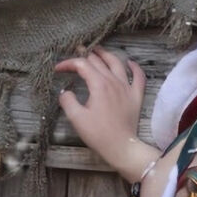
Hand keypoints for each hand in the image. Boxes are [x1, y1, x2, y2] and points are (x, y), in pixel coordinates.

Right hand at [55, 46, 150, 173]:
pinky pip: (139, 77)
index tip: (58, 69)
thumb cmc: (98, 134)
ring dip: (106, 55)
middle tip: (75, 54)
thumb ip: (68, 100)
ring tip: (97, 50)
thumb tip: (65, 92)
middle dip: (84, 56)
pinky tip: (129, 62)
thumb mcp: (76, 118)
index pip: (82, 65)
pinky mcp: (136, 96)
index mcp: (99, 85)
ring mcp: (127, 88)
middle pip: (98, 61)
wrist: (121, 146)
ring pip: (117, 63)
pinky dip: (134, 67)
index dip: (68, 63)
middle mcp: (114, 81)